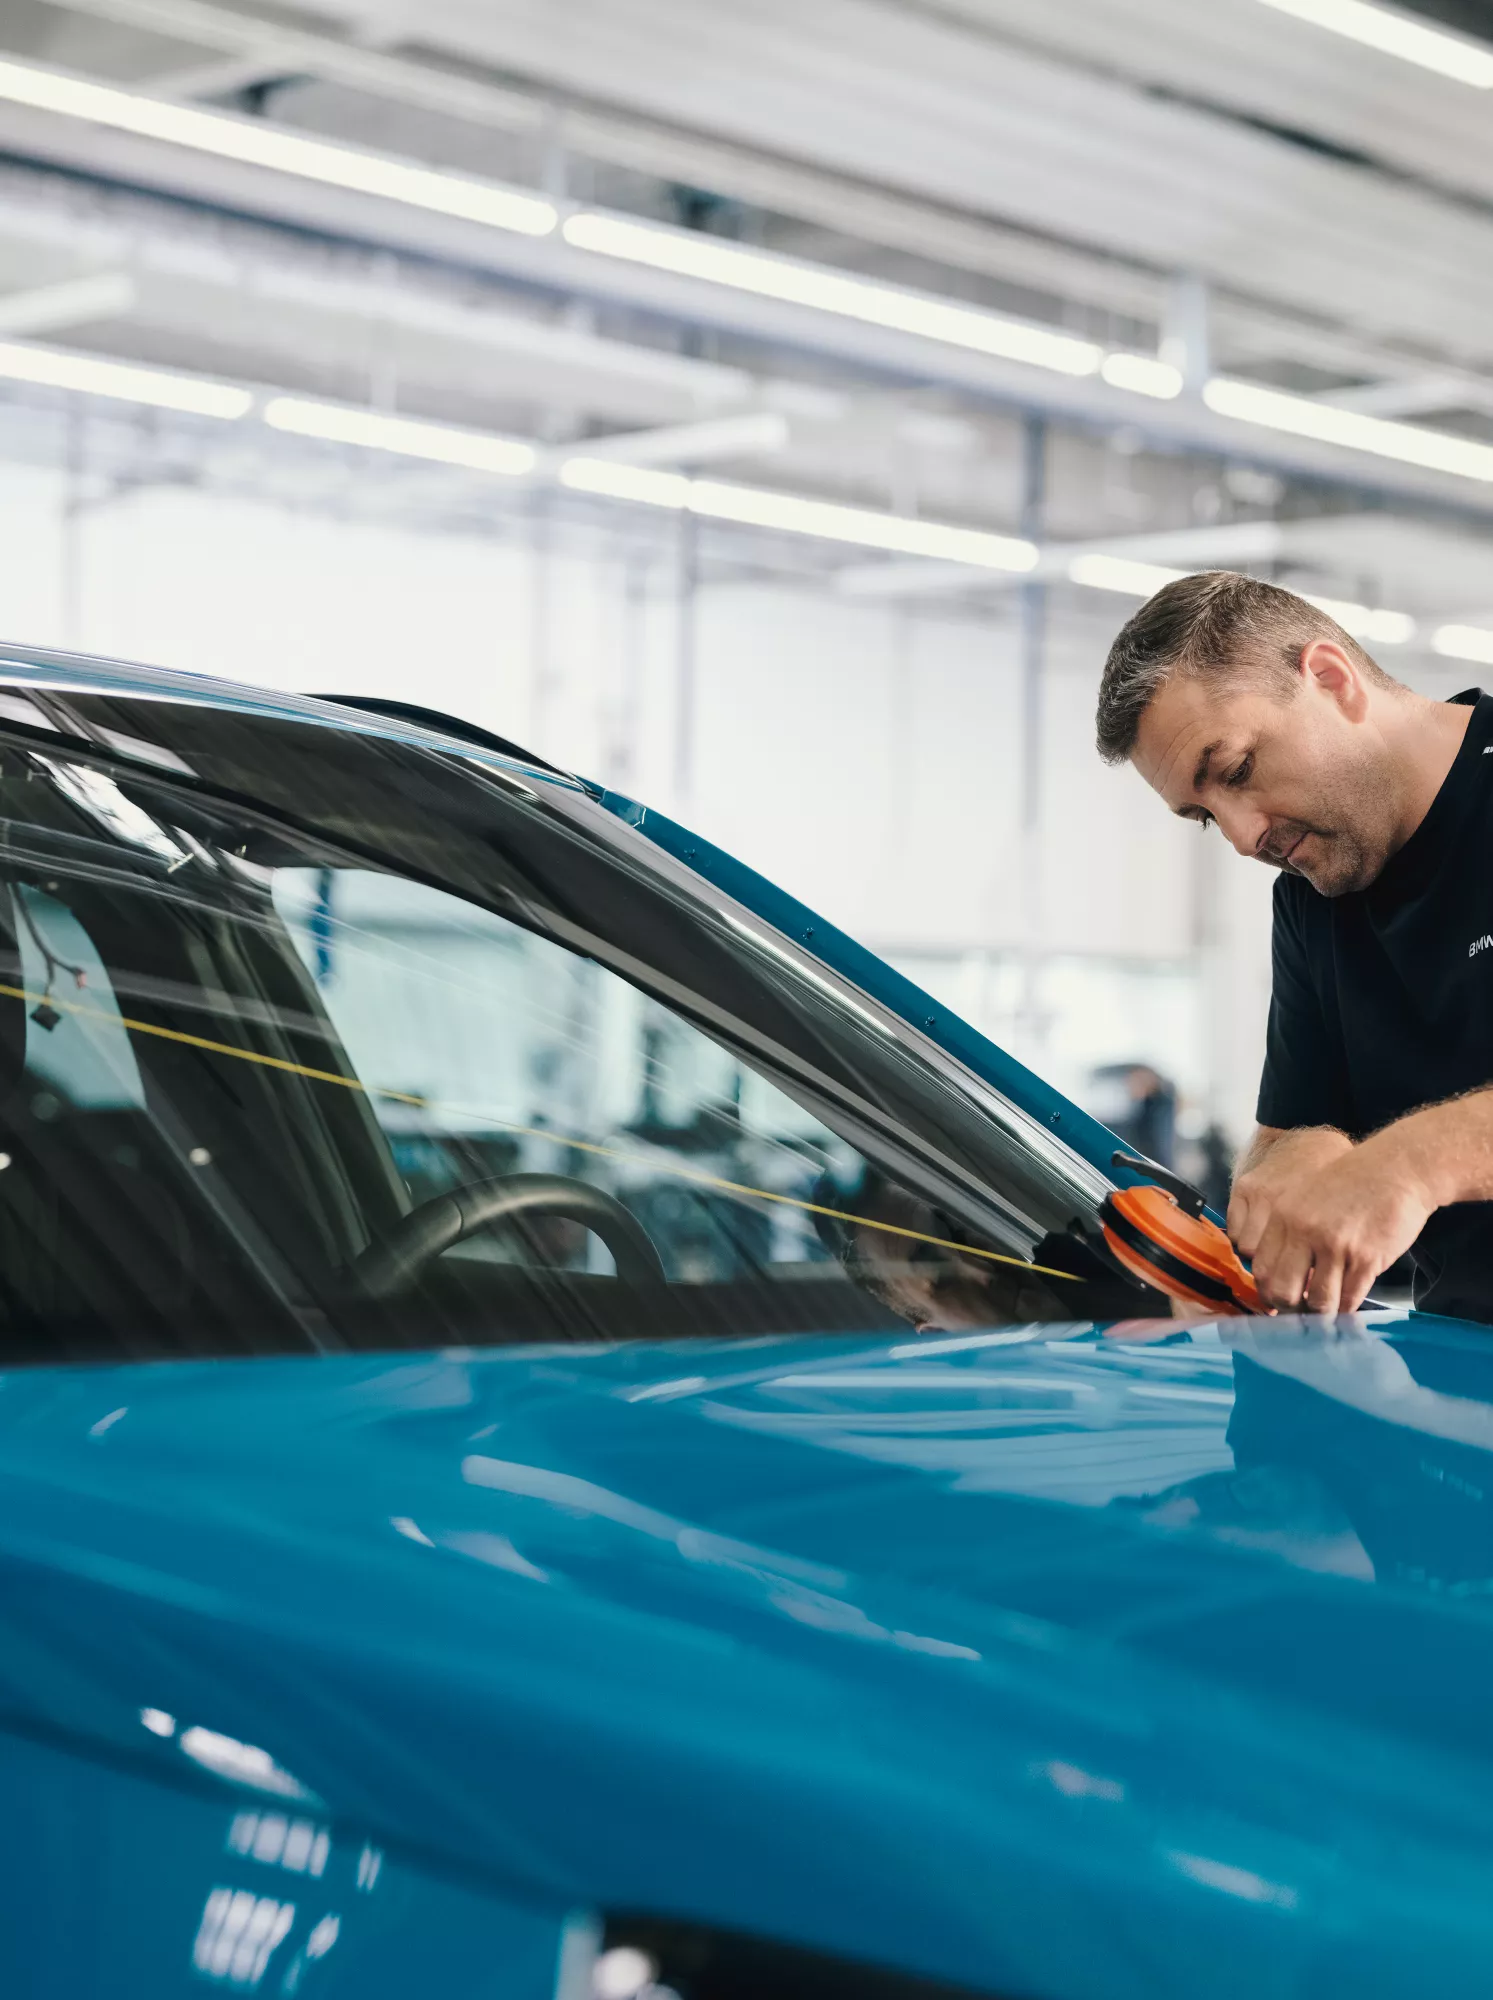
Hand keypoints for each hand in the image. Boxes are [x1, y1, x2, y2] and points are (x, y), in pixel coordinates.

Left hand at [1233, 1132, 1432, 1315]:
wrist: (1396, 1168)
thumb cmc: (1352, 1185)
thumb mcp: (1305, 1199)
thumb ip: (1288, 1233)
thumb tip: (1278, 1276)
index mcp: (1283, 1215)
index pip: (1261, 1270)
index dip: (1269, 1291)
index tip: (1280, 1300)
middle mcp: (1304, 1231)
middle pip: (1282, 1291)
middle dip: (1291, 1309)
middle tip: (1302, 1312)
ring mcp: (1335, 1245)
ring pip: (1318, 1302)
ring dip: (1323, 1314)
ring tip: (1327, 1312)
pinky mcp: (1365, 1257)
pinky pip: (1350, 1298)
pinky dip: (1348, 1308)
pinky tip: (1349, 1303)